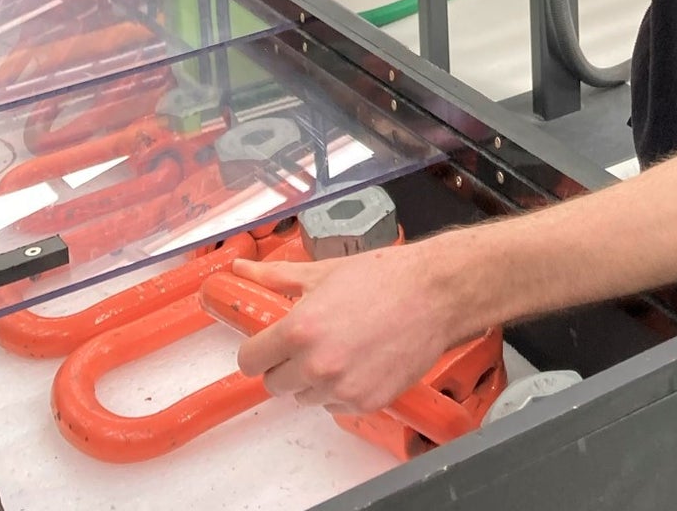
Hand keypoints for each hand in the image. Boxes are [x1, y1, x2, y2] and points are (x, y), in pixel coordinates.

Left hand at [231, 245, 459, 413]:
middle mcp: (316, 365)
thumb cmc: (385, 278)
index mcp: (299, 330)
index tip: (272, 344)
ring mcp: (341, 388)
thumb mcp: (325, 272)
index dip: (259, 351)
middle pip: (275, 384)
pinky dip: (344, 389)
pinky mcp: (365, 403)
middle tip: (315, 340)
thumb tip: (240, 270)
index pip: (250, 361)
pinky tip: (363, 360)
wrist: (436, 294)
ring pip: (305, 397)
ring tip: (345, 347)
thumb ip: (276, 277)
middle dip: (288, 364)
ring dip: (315, 379)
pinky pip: (336, 406)